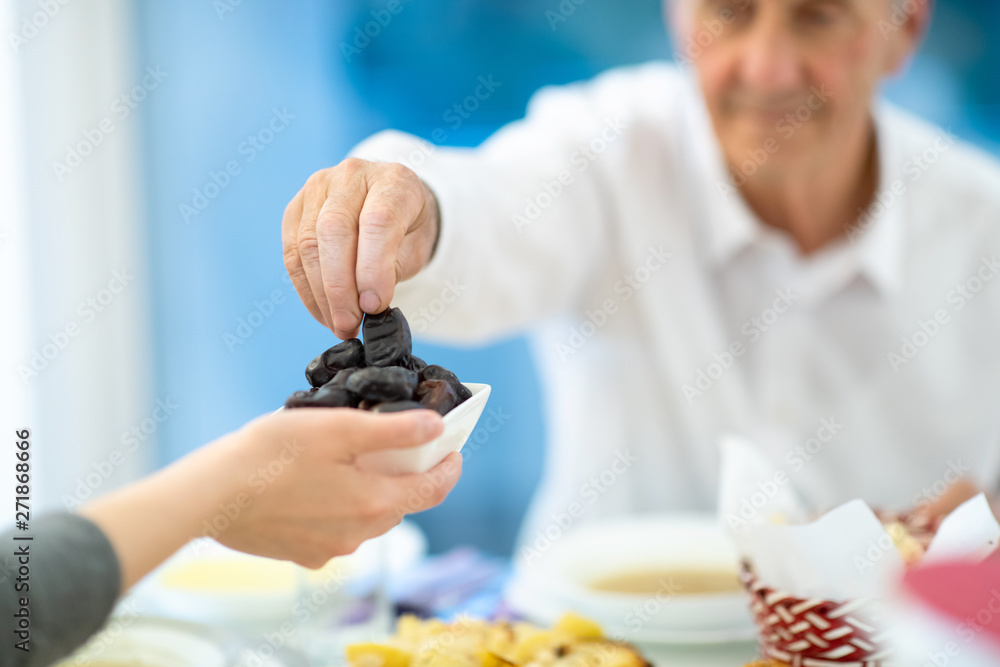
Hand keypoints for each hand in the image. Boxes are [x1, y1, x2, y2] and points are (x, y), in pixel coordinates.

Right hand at [80, 407, 460, 586]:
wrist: (210, 497)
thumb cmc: (270, 455)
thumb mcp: (338, 428)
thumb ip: (392, 431)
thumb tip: (434, 427)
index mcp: (374, 503)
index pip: (434, 489)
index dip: (449, 466)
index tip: (452, 449)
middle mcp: (358, 534)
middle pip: (401, 501)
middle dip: (407, 473)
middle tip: (395, 442)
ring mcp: (329, 549)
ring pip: (368, 515)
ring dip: (371, 489)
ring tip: (350, 457)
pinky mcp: (302, 553)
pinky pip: (336, 528)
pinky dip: (339, 505)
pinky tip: (316, 483)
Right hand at [282, 159, 439, 338]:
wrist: (392, 203)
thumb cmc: (408, 228)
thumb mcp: (416, 247)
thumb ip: (392, 269)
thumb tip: (365, 304)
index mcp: (393, 181)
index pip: (377, 221)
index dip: (372, 268)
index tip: (374, 306)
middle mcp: (352, 175)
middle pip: (334, 230)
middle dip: (340, 287)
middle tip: (350, 323)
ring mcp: (319, 187)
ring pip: (307, 244)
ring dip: (321, 294)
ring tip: (339, 323)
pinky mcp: (296, 208)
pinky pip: (292, 253)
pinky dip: (306, 290)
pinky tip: (324, 311)